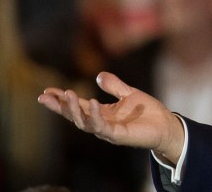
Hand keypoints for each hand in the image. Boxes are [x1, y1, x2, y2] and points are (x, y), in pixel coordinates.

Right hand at [38, 71, 184, 163]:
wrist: (166, 124)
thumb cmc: (147, 112)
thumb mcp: (129, 94)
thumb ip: (114, 86)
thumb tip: (99, 75)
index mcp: (101, 113)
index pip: (77, 106)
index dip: (62, 99)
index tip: (47, 90)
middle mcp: (101, 123)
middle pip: (75, 116)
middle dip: (60, 106)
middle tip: (46, 96)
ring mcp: (108, 130)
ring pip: (84, 123)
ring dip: (74, 110)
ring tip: (67, 94)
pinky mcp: (118, 135)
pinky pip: (102, 127)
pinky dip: (96, 116)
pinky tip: (92, 103)